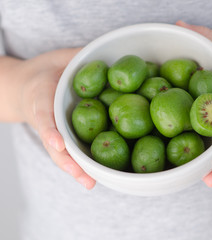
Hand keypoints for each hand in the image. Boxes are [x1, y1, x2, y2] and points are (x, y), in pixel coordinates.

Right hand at [14, 49, 95, 188]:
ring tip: (90, 183)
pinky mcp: (61, 135)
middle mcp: (46, 119)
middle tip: (83, 178)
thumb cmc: (46, 70)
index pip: (43, 115)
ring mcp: (52, 130)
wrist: (27, 85)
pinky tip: (95, 176)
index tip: (57, 143)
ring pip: (61, 153)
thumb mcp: (59, 58)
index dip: (50, 129)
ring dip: (75, 169)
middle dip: (67, 161)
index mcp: (40, 97)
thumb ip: (79, 56)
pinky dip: (80, 163)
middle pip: (54, 145)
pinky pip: (70, 149)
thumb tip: (110, 52)